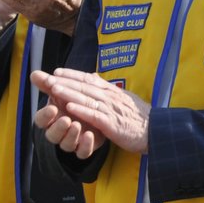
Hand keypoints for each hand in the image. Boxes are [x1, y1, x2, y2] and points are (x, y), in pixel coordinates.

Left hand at [31, 67, 149, 154]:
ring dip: (69, 93)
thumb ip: (108, 89)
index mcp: (113, 91)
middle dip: (64, 81)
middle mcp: (111, 97)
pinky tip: (69, 108)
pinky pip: (94, 116)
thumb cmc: (140, 117)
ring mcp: (112, 110)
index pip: (90, 79)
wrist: (157, 131)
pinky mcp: (113, 125)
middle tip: (46, 77)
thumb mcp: (124, 98)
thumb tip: (95, 77)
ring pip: (87, 99)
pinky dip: (81, 110)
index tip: (57, 71)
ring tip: (53, 89)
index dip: (73, 74)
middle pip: (84, 86)